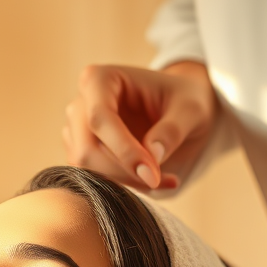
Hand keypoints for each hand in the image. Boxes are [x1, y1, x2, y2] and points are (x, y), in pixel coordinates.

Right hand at [63, 61, 216, 190]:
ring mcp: (75, 131)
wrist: (176, 110)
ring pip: (86, 168)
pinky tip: (149, 180)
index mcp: (99, 79)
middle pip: (87, 149)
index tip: (153, 175)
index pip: (100, 118)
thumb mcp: (191, 110)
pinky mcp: (79, 153)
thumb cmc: (182, 101)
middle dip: (123, 172)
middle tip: (160, 181)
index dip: (124, 150)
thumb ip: (173, 130)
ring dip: (123, 182)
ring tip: (162, 179)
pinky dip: (120, 186)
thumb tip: (152, 157)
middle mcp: (79, 105)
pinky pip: (90, 178)